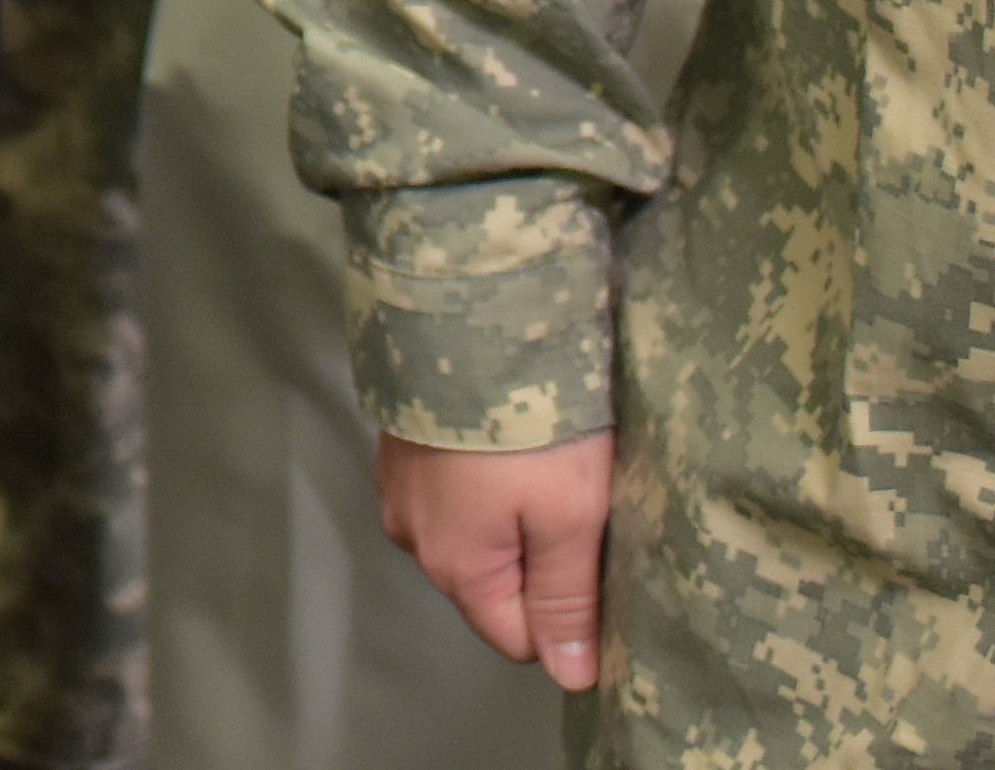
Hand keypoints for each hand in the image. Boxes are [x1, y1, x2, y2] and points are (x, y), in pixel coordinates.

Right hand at [380, 431, 617, 691]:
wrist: (468, 315)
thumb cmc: (533, 426)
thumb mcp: (570, 517)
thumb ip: (567, 601)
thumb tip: (570, 679)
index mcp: (457, 568)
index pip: (518, 638)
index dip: (566, 613)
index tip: (597, 558)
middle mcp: (414, 539)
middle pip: (492, 585)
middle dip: (538, 558)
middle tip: (576, 501)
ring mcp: (399, 489)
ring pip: (471, 535)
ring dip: (509, 513)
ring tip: (542, 461)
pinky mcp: (398, 446)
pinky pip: (450, 492)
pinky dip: (481, 477)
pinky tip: (504, 439)